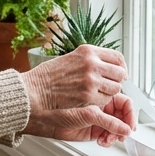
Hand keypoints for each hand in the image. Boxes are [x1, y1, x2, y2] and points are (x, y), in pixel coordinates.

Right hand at [20, 45, 136, 144]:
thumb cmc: (45, 78)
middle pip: (120, 74)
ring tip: (93, 94)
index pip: (118, 58)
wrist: (32, 92)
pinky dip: (100, 104)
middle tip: (106, 87)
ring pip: (115, 89)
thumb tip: (105, 66)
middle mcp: (92, 63)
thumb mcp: (69, 59)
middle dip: (116, 82)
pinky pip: (105, 102)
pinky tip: (87, 101)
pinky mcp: (89, 97)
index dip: (121, 68)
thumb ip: (88, 61)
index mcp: (87, 51)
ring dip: (108, 94)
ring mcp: (91, 80)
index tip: (119, 74)